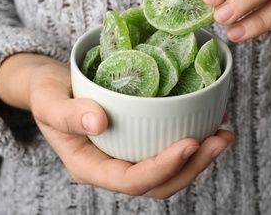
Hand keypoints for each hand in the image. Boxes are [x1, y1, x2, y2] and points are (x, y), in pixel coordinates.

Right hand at [0, 53, 234, 197]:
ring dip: (200, 158)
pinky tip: (208, 122)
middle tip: (221, 138)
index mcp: (89, 166)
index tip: (191, 143)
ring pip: (168, 173)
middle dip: (193, 167)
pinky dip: (192, 142)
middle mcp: (111, 168)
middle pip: (157, 184)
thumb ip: (67, 114)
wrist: (52, 87)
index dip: (163, 168)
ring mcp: (125, 157)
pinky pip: (166, 151)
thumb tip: (98, 122)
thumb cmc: (46, 92)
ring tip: (223, 133)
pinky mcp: (136, 143)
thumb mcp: (48, 100)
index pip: (130, 181)